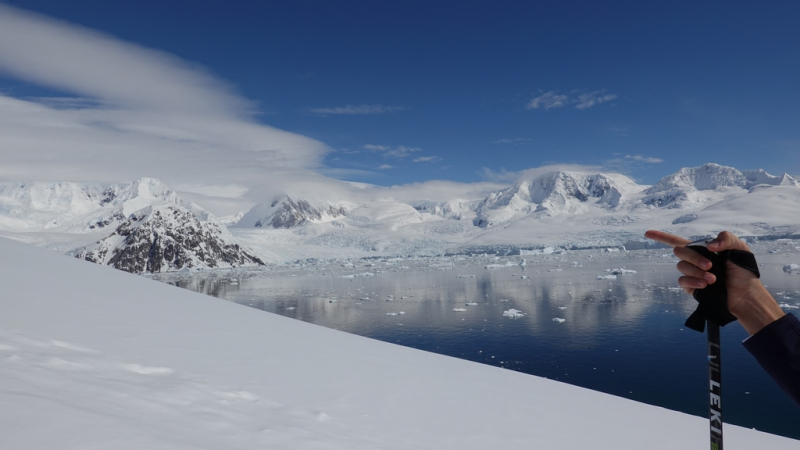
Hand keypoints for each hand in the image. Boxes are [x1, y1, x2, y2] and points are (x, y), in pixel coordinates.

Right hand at [645, 230, 783, 334]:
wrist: (745, 293)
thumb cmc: (743, 270)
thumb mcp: (739, 247)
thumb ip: (725, 238)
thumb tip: (709, 246)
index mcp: (701, 249)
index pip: (676, 241)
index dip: (661, 237)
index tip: (647, 233)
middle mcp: (693, 261)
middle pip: (680, 252)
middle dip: (694, 257)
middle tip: (711, 266)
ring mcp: (691, 274)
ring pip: (682, 266)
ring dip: (697, 272)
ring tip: (713, 279)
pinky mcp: (691, 288)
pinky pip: (683, 281)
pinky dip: (693, 281)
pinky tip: (705, 285)